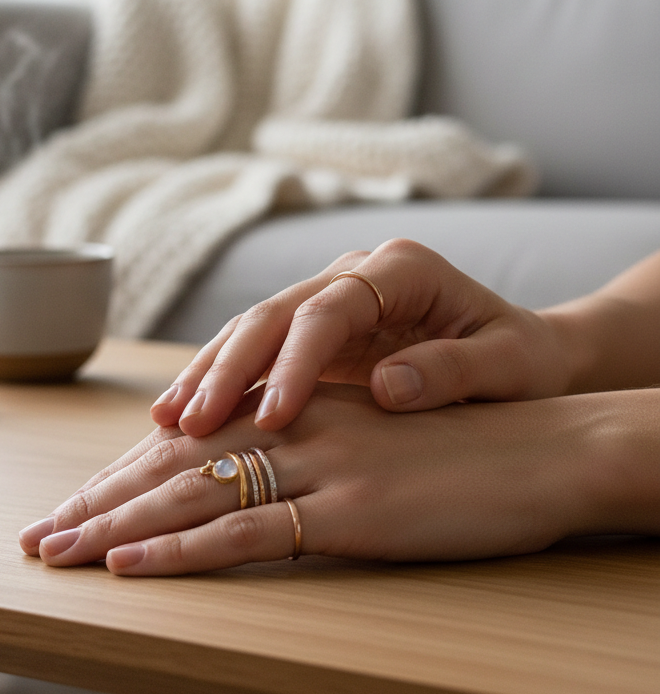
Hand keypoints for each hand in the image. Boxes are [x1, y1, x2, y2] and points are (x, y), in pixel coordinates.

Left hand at [17, 385, 643, 575]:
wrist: (544, 445)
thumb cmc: (459, 448)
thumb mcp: (370, 437)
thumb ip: (309, 445)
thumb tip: (252, 469)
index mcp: (292, 410)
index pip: (187, 445)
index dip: (122, 476)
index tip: (71, 505)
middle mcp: (290, 429)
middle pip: (169, 467)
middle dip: (95, 502)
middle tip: (36, 534)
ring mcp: (315, 468)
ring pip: (190, 496)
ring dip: (113, 527)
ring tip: (55, 553)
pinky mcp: (346, 511)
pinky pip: (247, 533)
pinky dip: (180, 552)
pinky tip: (131, 567)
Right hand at [151, 238, 573, 436]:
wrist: (523, 357)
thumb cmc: (523, 362)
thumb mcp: (512, 365)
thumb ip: (457, 369)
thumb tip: (389, 387)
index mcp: (402, 270)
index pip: (329, 311)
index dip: (294, 363)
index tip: (274, 420)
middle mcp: (354, 276)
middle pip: (274, 314)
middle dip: (229, 368)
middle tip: (192, 423)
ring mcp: (328, 301)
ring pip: (252, 330)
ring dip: (209, 374)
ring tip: (169, 420)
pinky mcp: (313, 334)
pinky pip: (255, 354)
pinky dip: (220, 383)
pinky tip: (185, 417)